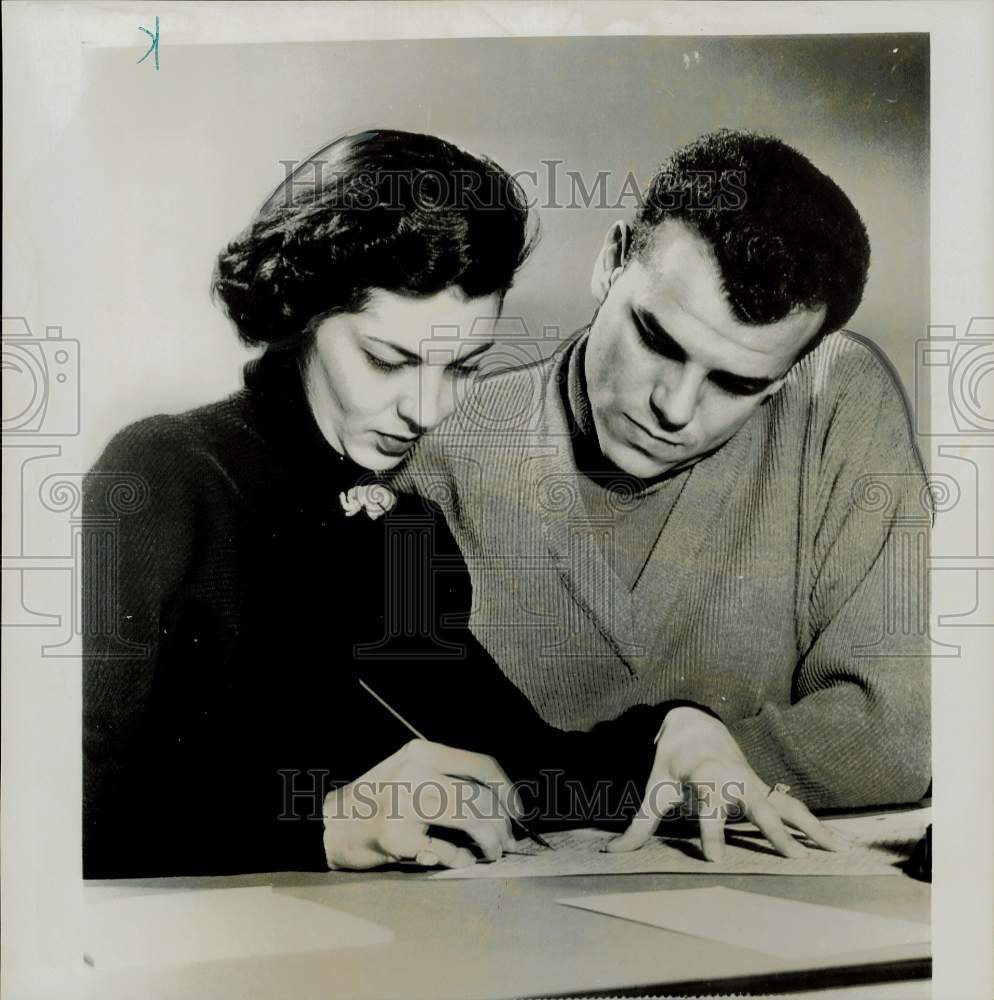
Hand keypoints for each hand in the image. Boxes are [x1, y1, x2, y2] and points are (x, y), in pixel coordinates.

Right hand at [322, 739, 519, 869]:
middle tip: (507, 839)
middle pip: (480, 797)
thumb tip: (501, 801)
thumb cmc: (379, 799)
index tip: (518, 811)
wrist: (332, 823)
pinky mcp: (397, 837)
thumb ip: (449, 777)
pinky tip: (464, 860)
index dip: (508, 790)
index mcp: (423, 752)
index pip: (481, 765)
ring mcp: (405, 805)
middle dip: (502, 823)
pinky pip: (448, 851)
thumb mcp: (411, 771)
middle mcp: (415, 772)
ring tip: (493, 851)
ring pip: (472, 820)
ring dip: (491, 841)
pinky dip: (463, 859)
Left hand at [606, 707, 849, 860]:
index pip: (707, 809)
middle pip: (756, 805)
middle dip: (772, 830)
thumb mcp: (655, 788)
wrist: (695, 727)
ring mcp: (754, 784)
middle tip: (790, 858)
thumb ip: (639, 824)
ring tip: (835, 851)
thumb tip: (612, 853)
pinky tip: (836, 845)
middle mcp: (734, 779)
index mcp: (704, 777)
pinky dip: (814, 825)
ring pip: (785, 805)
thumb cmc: (673, 760)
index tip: (714, 860)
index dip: (710, 834)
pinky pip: (793, 808)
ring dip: (809, 827)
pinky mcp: (764, 790)